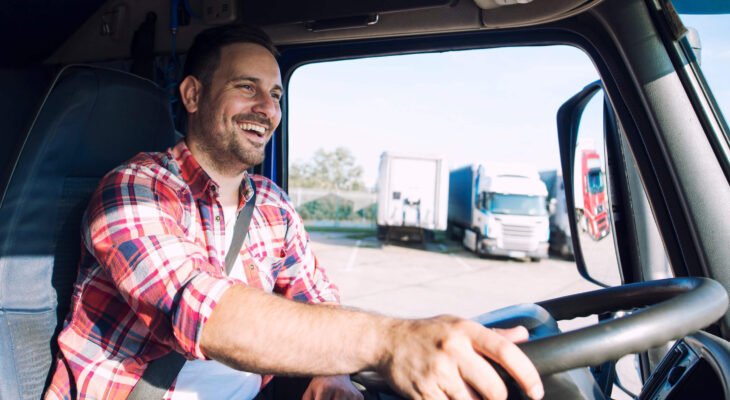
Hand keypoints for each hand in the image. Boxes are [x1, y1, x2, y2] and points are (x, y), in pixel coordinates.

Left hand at [302, 375, 363, 399]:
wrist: (338, 368)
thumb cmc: (321, 383)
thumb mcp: (310, 390)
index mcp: (326, 388)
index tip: (320, 399)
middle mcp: (340, 390)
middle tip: (328, 397)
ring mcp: (350, 394)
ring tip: (333, 397)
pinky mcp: (358, 396)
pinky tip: (343, 398)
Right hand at [379, 316, 542, 399]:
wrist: (387, 341)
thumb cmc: (426, 334)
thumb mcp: (458, 326)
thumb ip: (492, 335)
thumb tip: (524, 335)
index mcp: (465, 330)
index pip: (506, 352)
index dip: (527, 374)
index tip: (535, 390)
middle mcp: (453, 350)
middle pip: (494, 389)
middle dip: (497, 398)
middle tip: (489, 394)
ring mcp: (438, 372)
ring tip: (460, 390)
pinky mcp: (425, 392)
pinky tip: (446, 395)